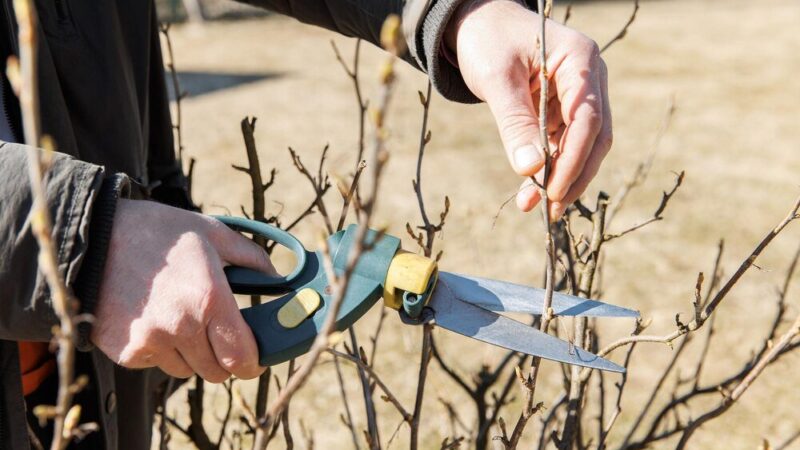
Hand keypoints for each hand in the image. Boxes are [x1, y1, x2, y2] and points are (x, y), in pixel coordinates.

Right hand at [92, 199, 274, 382]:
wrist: (93, 238)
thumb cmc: (157, 232)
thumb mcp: (212, 233)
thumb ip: (252, 258)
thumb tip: (278, 278)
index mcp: (210, 299)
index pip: (242, 357)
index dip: (254, 363)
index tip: (256, 359)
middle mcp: (182, 326)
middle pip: (217, 372)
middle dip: (225, 359)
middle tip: (221, 338)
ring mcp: (151, 342)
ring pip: (187, 370)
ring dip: (192, 355)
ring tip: (182, 319)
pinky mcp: (127, 351)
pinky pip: (156, 363)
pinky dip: (162, 350)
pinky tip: (154, 319)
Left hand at [446, 0, 611, 217]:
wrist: (477, 24)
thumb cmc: (487, 41)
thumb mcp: (497, 79)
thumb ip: (515, 122)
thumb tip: (530, 170)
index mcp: (580, 60)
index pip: (588, 119)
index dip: (573, 159)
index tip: (553, 190)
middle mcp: (588, 78)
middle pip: (594, 137)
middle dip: (573, 176)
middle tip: (550, 209)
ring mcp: (578, 95)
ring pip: (580, 146)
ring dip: (560, 178)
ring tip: (533, 206)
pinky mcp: (563, 109)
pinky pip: (562, 144)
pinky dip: (549, 168)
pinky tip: (531, 191)